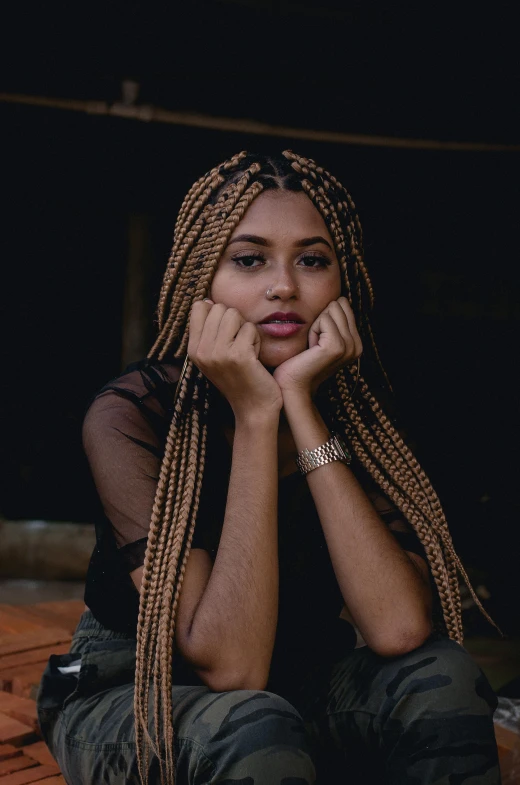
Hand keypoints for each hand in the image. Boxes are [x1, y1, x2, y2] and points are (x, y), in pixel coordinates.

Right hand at [188, 299, 282, 419]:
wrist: (253, 408)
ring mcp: (219, 353)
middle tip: (238, 344)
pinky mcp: (239, 355)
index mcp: (193, 349)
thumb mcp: (214, 356)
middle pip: (220, 308)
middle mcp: (202, 350)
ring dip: (245, 329)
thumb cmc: (238, 379)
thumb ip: (209, 331)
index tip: (225, 333)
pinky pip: (250, 328)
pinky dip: (256, 340)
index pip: (199, 307)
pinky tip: (255, 357)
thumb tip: (208, 301)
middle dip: (234, 321)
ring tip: (246, 349)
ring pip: (235, 314)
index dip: (217, 313)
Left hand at [273, 296, 362, 398]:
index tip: (318, 339)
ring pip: (331, 310)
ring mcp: (349, 346)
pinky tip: (310, 347)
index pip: (343, 306)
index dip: (325, 318)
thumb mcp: (321, 337)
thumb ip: (333, 321)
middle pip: (339, 305)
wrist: (293, 385)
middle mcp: (357, 345)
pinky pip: (324, 319)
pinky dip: (312, 330)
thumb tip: (337, 299)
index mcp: (356, 342)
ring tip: (312, 345)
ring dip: (316, 324)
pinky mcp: (337, 347)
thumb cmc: (301, 360)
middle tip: (314, 342)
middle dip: (321, 319)